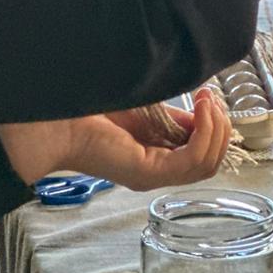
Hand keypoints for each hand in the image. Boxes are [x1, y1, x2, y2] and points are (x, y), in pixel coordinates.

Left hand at [0, 88, 230, 191]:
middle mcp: (154, 172)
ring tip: (207, 101)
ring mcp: (151, 175)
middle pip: (210, 163)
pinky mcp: (145, 171)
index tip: (208, 97)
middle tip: (211, 98)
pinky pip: (193, 161)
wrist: (52, 117)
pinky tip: (201, 108)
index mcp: (153, 158)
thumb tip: (204, 111)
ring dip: (216, 128)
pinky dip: (205, 132)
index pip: (201, 154)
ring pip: (207, 165)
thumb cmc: (87, 107)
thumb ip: (170, 115)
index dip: (213, 126)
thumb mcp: (142, 106)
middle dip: (221, 128)